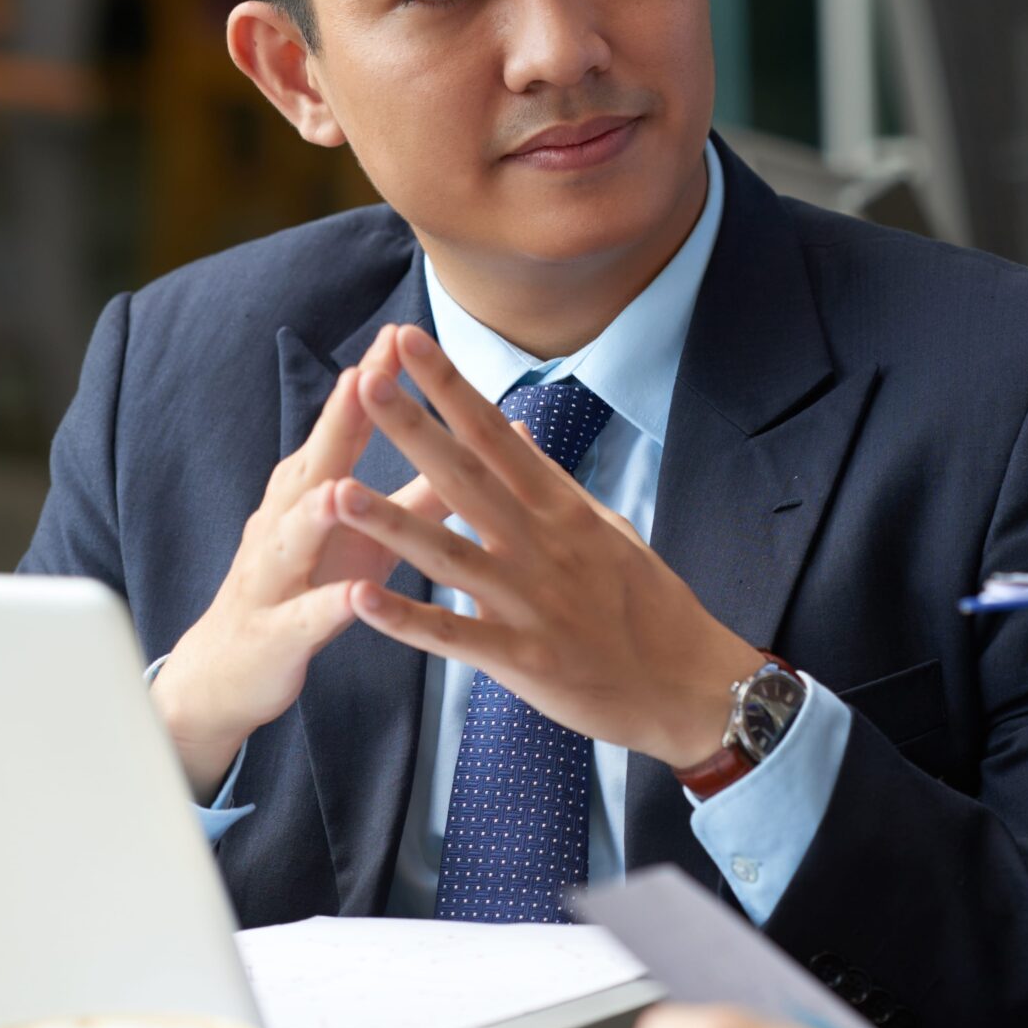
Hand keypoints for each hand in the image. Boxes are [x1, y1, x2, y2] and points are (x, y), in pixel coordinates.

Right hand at [151, 328, 416, 798]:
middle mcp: (287, 521)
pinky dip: (326, 607)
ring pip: (294, 536)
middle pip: (316, 461)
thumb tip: (480, 446)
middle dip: (340, 420)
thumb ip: (423, 493)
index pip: (347, 425)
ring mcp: (274, 576)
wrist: (226, 671)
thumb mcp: (372, 535)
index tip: (403, 333)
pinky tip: (351, 597)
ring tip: (342, 486)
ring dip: (316, 511)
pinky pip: (303, 618)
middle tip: (366, 373)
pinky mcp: (275, 634)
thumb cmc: (312, 585)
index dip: (373, 382)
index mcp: (314, 490)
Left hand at [333, 323, 761, 769]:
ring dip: (390, 523)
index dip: (450, 386)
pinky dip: (406, 619)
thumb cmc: (650, 606)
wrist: (690, 684)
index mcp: (561, 508)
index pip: (495, 433)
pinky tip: (361, 600)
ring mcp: (530, 600)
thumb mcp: (607, 529)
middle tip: (366, 381)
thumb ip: (554, 483)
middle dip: (412, 428)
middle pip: (466, 476)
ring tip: (336, 493)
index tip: (410, 342)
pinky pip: (453, 635)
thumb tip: (521, 434)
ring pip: (447, 553)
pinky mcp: (522, 658)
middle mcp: (542, 543)